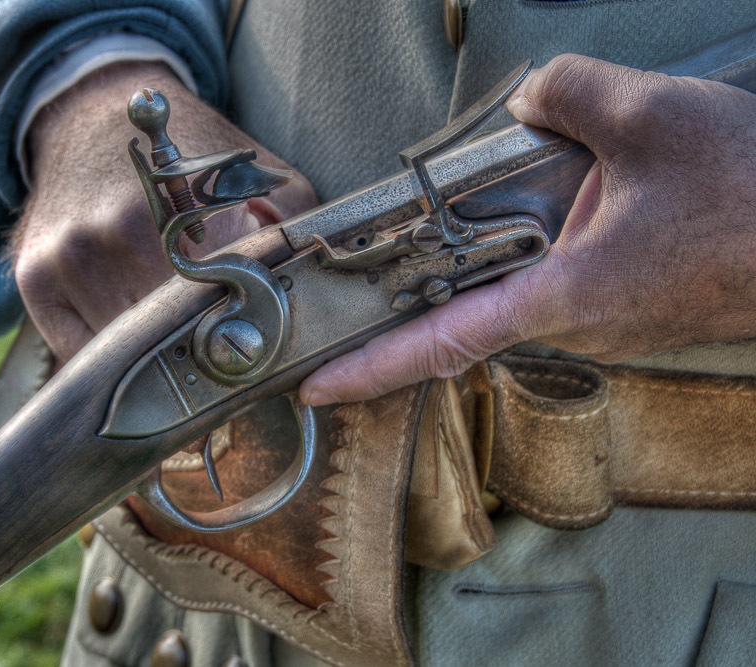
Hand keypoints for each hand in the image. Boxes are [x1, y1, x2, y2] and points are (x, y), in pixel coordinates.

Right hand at [13, 61, 316, 362]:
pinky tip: (131, 344)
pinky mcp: (34, 278)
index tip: (247, 358)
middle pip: (163, 339)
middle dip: (193, 355)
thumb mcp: (250, 168)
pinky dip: (107, 358)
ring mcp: (66, 260)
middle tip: (218, 364)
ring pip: (118, 352)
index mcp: (176, 211)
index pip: (211, 309)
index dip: (232, 340)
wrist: (89, 112)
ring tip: (176, 354)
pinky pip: (76, 351)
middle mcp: (114, 236)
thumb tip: (307, 274)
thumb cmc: (178, 149)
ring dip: (150, 363)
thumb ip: (288, 217)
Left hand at [300, 54, 755, 405]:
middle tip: (369, 271)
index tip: (321, 387)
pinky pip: (562, 285)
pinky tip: (551, 212)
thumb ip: (565, 95)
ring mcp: (610, 323)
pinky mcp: (633, 310)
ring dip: (488, 261)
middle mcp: (579, 323)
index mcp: (565, 294)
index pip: (442, 342)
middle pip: (470, 315)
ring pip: (519, 295)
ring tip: (475, 217)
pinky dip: (536, 255)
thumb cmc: (754, 190)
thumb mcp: (648, 114)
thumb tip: (534, 99)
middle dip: (421, 291)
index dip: (372, 369)